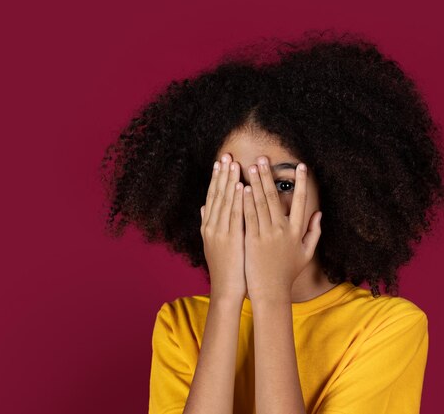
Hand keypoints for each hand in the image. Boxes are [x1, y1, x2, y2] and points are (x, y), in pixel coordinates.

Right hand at [200, 153, 246, 300]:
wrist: (227, 289)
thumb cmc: (226, 267)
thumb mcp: (213, 243)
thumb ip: (208, 223)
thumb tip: (203, 207)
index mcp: (209, 226)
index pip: (212, 196)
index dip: (216, 178)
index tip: (221, 161)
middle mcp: (212, 226)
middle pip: (216, 194)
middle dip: (222, 173)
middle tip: (226, 154)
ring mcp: (220, 232)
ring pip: (224, 201)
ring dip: (229, 181)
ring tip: (233, 163)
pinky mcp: (231, 239)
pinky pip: (234, 215)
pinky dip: (236, 199)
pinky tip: (240, 185)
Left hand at [242, 156, 322, 300]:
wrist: (271, 291)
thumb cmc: (288, 272)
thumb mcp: (306, 253)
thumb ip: (314, 232)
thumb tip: (319, 213)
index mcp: (297, 232)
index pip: (302, 202)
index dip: (301, 183)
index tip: (301, 166)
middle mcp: (282, 230)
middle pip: (276, 198)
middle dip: (269, 176)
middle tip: (264, 159)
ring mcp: (266, 234)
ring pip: (260, 204)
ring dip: (256, 183)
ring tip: (251, 167)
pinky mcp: (251, 239)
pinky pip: (248, 216)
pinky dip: (245, 201)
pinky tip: (242, 187)